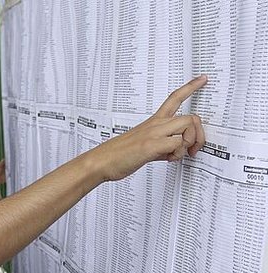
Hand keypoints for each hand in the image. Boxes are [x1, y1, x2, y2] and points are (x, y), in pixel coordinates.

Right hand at [92, 75, 206, 180]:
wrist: (102, 161)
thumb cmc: (119, 154)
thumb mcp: (145, 145)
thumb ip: (162, 145)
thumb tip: (175, 151)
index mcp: (153, 122)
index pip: (174, 98)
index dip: (190, 87)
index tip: (202, 79)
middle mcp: (155, 124)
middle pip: (190, 117)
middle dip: (199, 135)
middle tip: (193, 148)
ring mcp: (153, 133)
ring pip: (187, 127)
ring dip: (188, 144)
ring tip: (175, 154)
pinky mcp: (151, 144)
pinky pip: (177, 144)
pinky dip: (177, 154)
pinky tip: (167, 158)